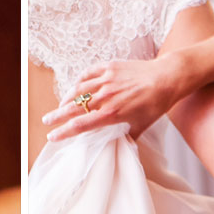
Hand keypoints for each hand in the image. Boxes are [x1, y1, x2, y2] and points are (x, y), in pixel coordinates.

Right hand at [42, 52, 193, 141]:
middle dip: (57, 116)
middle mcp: (105, 96)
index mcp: (112, 114)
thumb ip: (126, 137)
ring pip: (77, 89)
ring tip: (60, 105)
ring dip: (66, 99)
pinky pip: (87, 73)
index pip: (80, 125)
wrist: (167, 78)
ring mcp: (106, 79)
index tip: (52, 137)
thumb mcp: (141, 126)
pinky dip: (79, 81)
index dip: (63, 132)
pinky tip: (76, 86)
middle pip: (73, 108)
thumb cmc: (156, 104)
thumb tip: (117, 147)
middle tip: (46, 121)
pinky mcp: (110, 66)